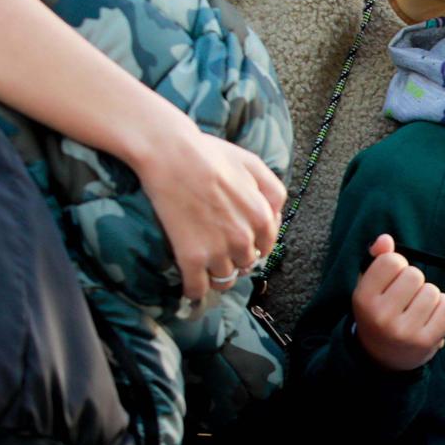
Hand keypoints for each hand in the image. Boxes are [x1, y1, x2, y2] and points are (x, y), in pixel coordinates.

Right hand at [133, 125, 283, 303]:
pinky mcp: (190, 258)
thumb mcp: (254, 165)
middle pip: (245, 264)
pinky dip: (194, 292)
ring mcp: (217, 251)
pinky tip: (191, 288)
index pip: (265, 247)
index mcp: (262, 218)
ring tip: (204, 265)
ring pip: (224, 278)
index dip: (253, 246)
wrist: (169, 153)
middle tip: (218, 250)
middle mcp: (244, 240)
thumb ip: (272, 192)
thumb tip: (275, 217)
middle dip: (235, 259)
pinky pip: (197, 288)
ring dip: (216, 275)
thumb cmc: (209, 154)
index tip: (238, 243)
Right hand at [353, 234, 444, 371]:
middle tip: (405, 298)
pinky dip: (444, 308)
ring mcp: (404, 331)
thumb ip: (377, 259)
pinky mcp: (426, 342)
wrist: (382, 358)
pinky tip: (431, 316)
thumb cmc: (379, 313)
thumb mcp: (370, 287)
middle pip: (415, 274)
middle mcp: (381, 317)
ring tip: (416, 310)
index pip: (392, 261)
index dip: (397, 265)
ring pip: (432, 291)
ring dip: (428, 296)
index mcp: (363, 299)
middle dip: (414, 281)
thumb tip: (385, 239)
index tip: (392, 279)